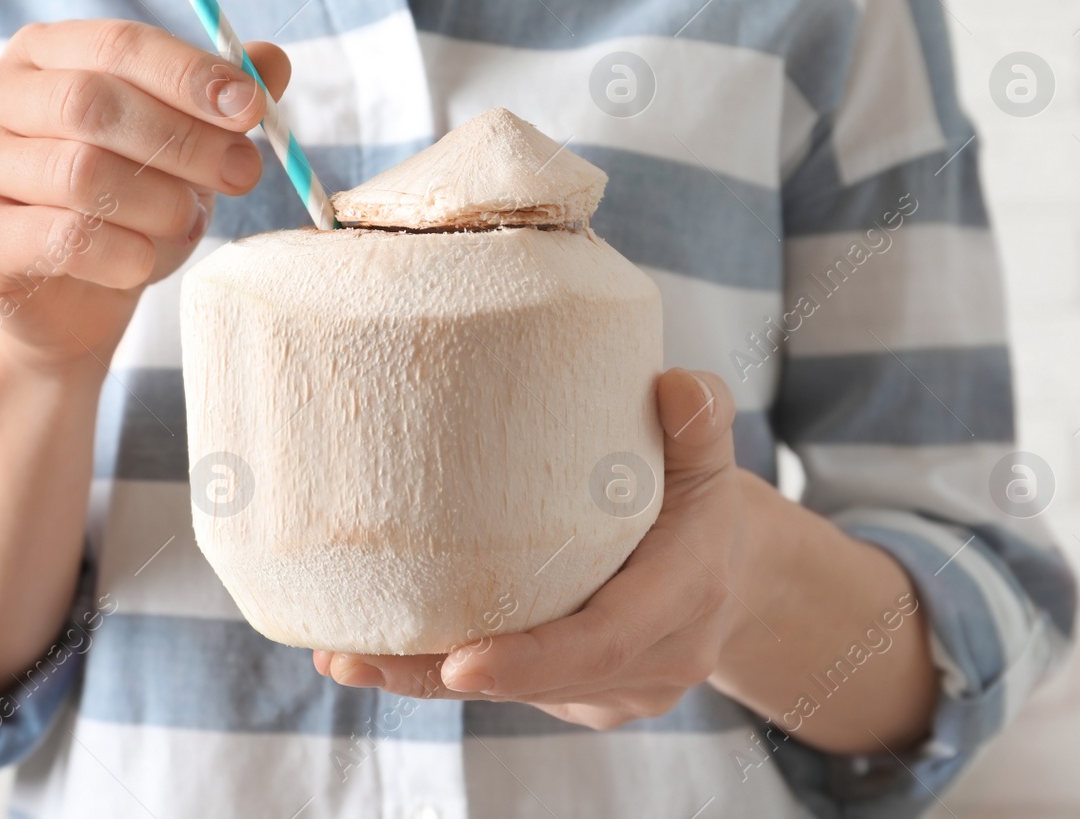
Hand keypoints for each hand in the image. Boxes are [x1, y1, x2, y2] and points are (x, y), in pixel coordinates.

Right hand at [0, 20, 289, 368]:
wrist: (76, 303)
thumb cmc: (130, 206)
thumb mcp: (183, 147)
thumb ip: (221, 102)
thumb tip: (272, 61)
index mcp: (43, 52)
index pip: (118, 44)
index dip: (189, 74)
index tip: (252, 108)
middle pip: (92, 102)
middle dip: (182, 140)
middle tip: (241, 173)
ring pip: (79, 172)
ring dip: (157, 202)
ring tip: (187, 222)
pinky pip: (62, 239)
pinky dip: (124, 253)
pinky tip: (146, 260)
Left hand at [313, 368, 751, 729]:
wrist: (737, 575)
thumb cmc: (706, 502)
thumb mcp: (710, 454)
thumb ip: (700, 418)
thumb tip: (673, 383)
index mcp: (686, 597)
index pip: (603, 641)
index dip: (530, 657)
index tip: (458, 661)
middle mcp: (654, 660)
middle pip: (538, 682)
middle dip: (440, 676)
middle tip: (353, 657)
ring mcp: (618, 690)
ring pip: (515, 694)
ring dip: (426, 679)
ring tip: (342, 655)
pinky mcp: (585, 697)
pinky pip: (515, 692)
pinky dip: (446, 673)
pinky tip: (376, 652)